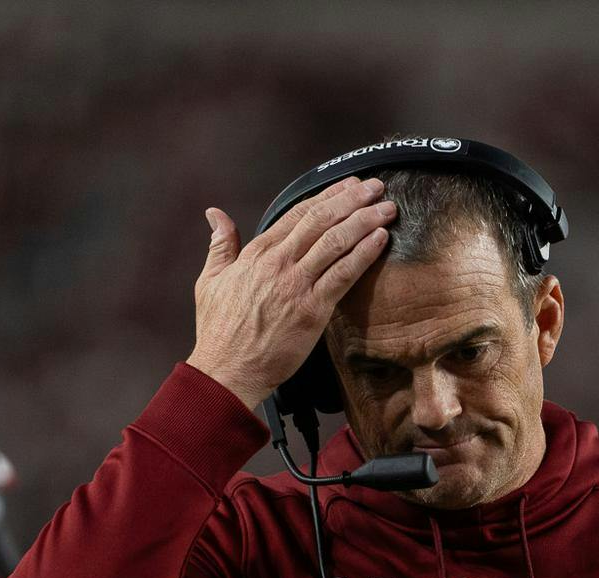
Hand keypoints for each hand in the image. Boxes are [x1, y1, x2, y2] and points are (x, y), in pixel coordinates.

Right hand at [186, 176, 396, 406]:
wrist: (227, 371)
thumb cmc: (219, 331)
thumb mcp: (211, 280)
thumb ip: (220, 244)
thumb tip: (215, 215)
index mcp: (257, 253)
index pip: (298, 213)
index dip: (327, 196)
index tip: (348, 185)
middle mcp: (278, 263)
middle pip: (321, 219)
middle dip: (352, 199)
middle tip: (377, 187)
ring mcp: (296, 285)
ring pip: (336, 241)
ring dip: (365, 220)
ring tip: (387, 208)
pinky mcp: (312, 310)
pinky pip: (343, 274)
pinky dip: (364, 253)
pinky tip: (380, 239)